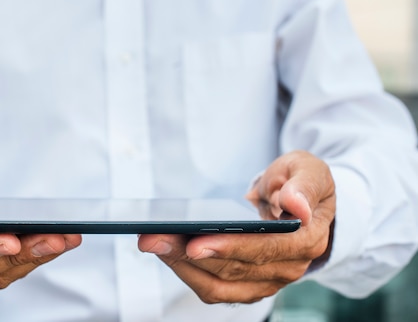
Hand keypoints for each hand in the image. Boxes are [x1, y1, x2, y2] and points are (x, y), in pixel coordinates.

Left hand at [138, 150, 335, 303]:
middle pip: (233, 268)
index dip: (230, 248)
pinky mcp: (247, 285)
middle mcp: (288, 268)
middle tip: (152, 238)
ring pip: (218, 284)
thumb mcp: (308, 169)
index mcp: (306, 239)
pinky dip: (186, 272)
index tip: (196, 242)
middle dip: (189, 253)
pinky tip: (164, 250)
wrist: (299, 202)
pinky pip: (213, 287)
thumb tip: (297, 207)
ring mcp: (266, 281)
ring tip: (150, 242)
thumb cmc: (299, 182)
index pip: (265, 249)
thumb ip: (304, 185)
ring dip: (180, 265)